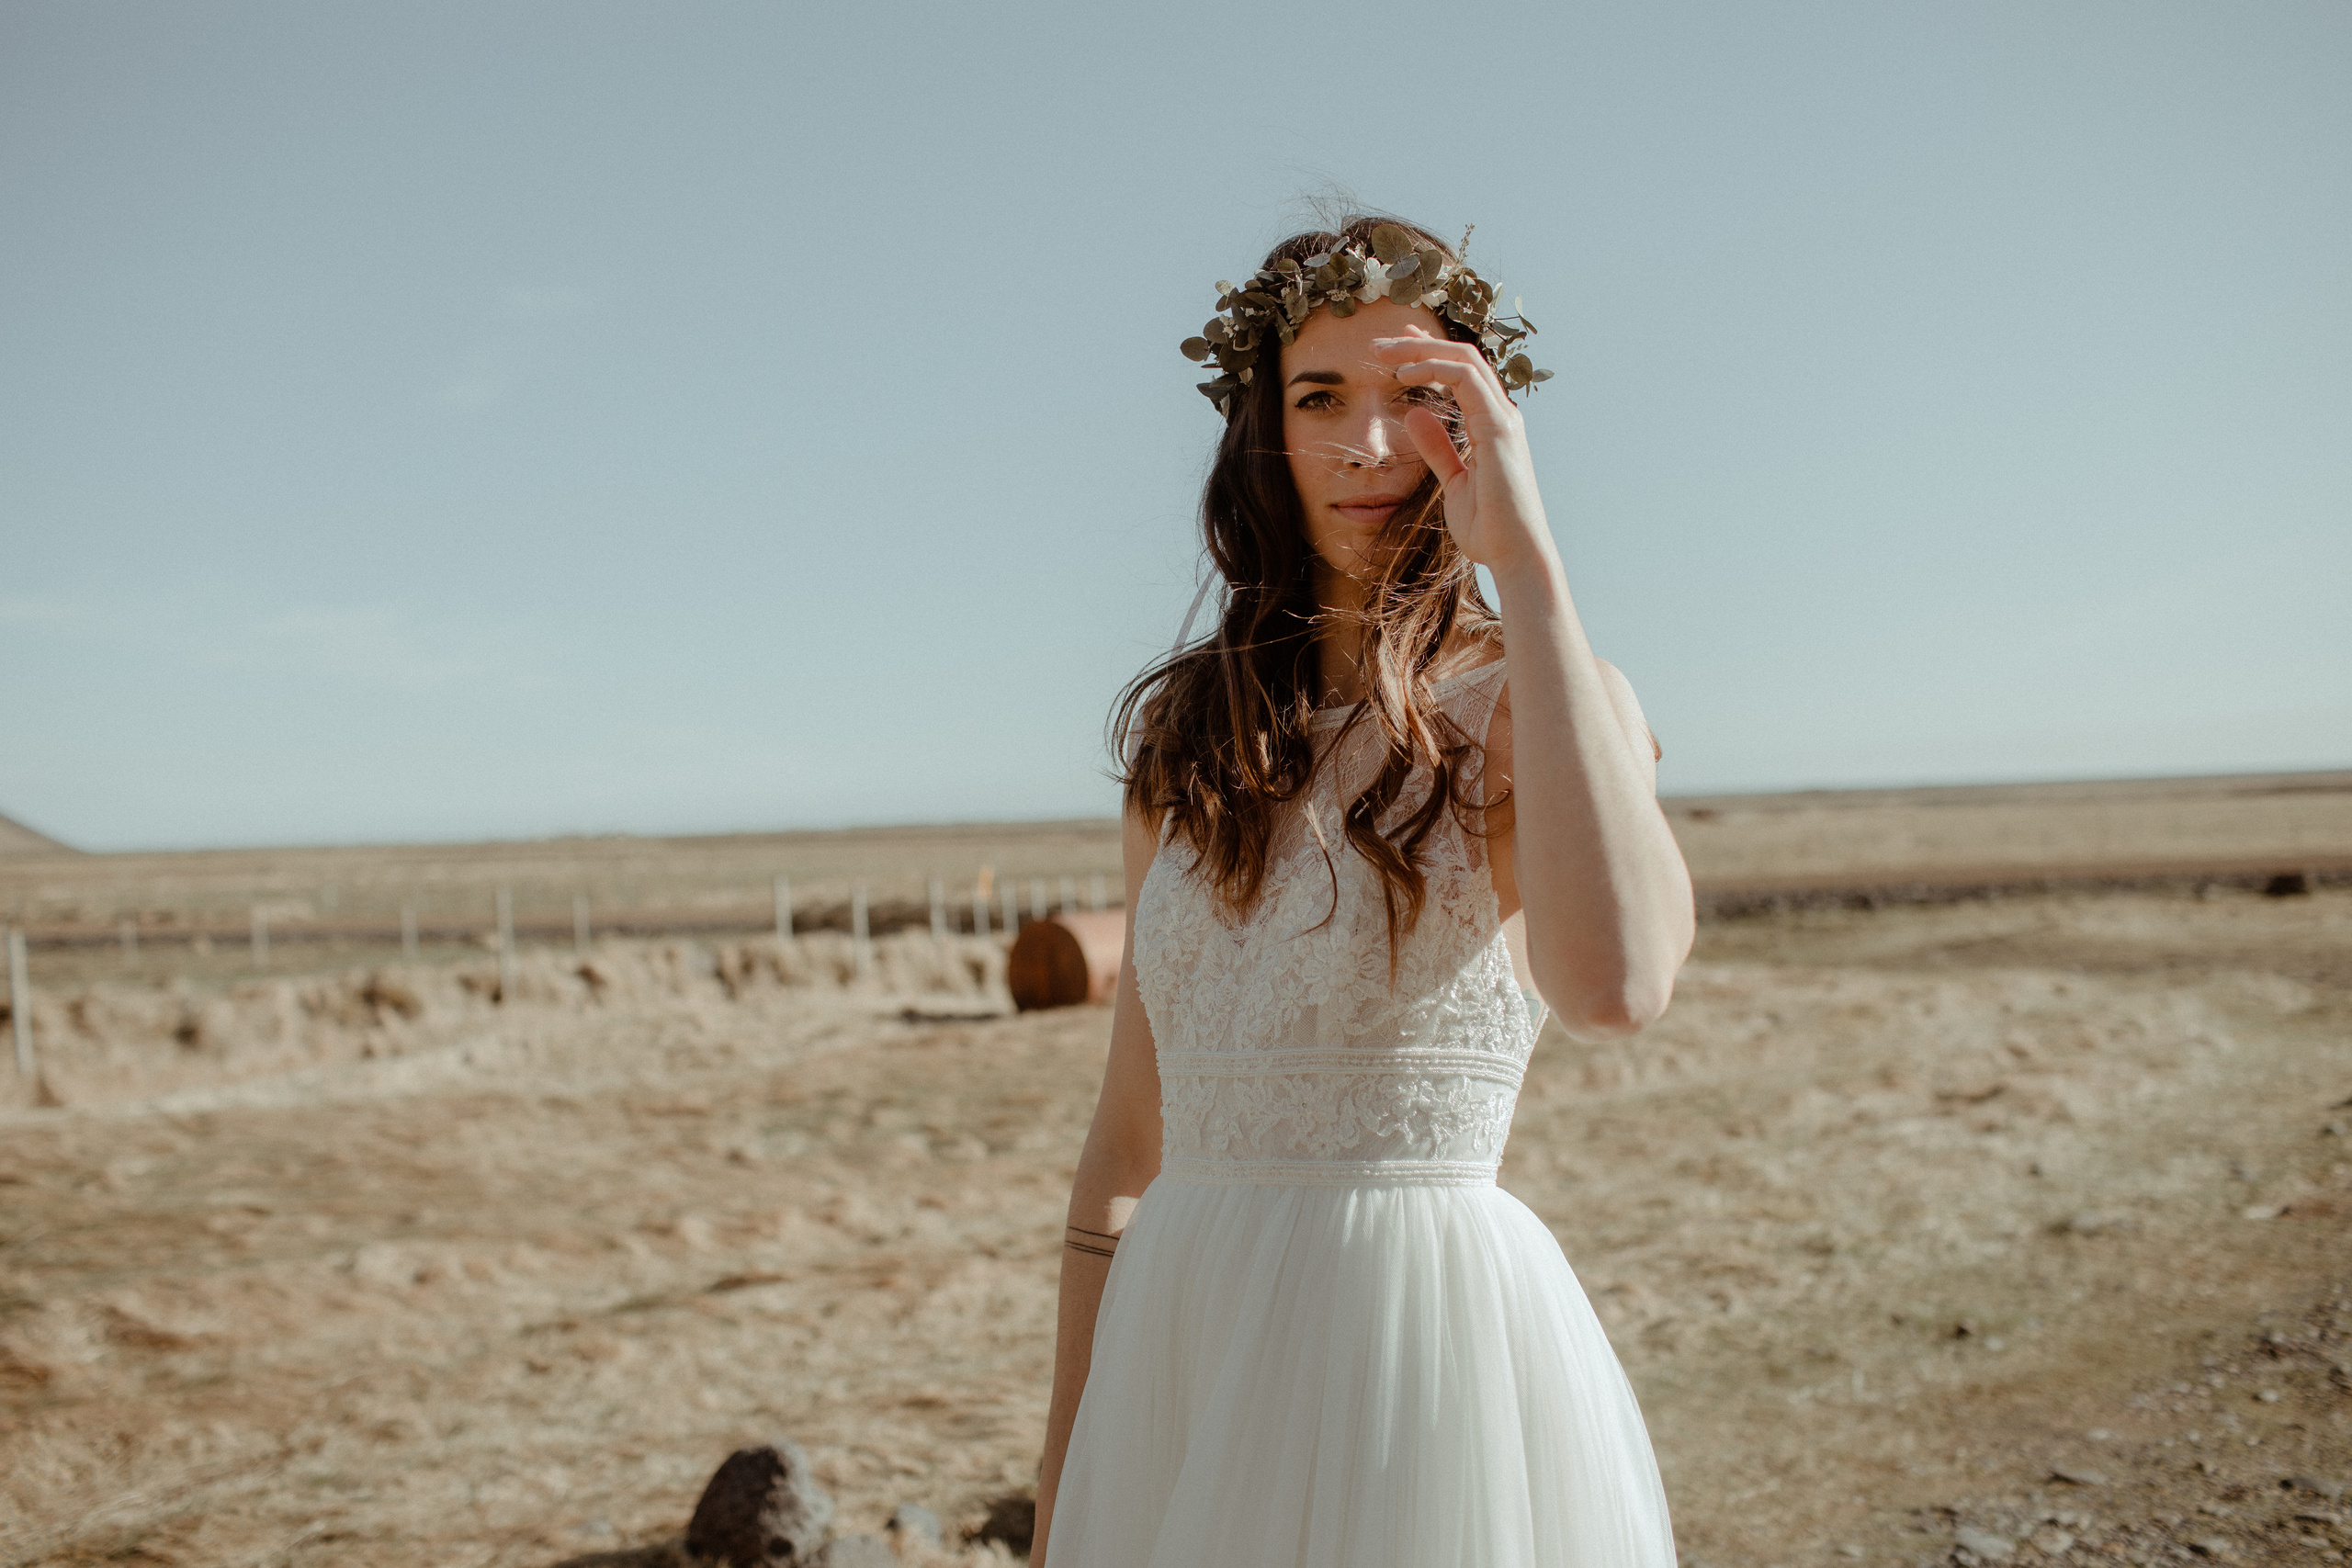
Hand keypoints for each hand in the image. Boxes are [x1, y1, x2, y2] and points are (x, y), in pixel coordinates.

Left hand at [1370, 336, 1554, 578]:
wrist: (1514, 554)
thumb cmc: (1489, 527)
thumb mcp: (1453, 482)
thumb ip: (1438, 448)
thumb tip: (1414, 415)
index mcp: (1492, 425)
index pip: (1461, 374)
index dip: (1429, 355)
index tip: (1396, 351)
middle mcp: (1501, 415)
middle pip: (1461, 358)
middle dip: (1418, 344)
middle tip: (1378, 343)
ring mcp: (1503, 418)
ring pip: (1463, 359)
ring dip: (1420, 349)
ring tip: (1383, 352)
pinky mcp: (1499, 427)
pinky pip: (1465, 379)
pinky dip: (1433, 369)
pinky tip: (1404, 375)